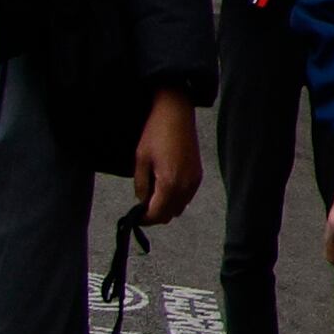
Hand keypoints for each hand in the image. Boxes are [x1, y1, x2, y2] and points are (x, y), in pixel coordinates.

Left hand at [132, 89, 202, 222]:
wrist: (176, 114)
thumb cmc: (156, 134)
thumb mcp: (140, 161)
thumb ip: (141, 186)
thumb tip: (142, 202)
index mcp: (170, 183)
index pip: (157, 214)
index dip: (144, 219)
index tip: (134, 216)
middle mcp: (186, 185)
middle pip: (170, 215)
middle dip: (155, 215)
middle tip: (141, 207)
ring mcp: (195, 180)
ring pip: (180, 207)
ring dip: (166, 207)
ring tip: (152, 195)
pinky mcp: (198, 175)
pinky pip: (187, 197)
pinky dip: (176, 198)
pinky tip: (165, 186)